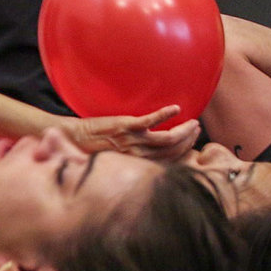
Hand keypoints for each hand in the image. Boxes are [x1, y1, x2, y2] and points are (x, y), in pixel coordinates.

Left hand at [65, 106, 203, 160]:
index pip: (168, 161)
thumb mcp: (116, 157)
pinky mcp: (126, 126)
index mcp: (137, 163)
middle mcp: (138, 155)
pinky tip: (175, 108)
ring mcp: (133, 141)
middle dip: (188, 140)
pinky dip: (165, 115)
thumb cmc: (92, 148)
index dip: (184, 152)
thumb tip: (146, 149)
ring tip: (193, 122)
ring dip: (183, 131)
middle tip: (197, 129)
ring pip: (167, 140)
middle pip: (173, 151)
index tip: (192, 141)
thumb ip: (132, 155)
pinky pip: (150, 122)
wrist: (73, 139)